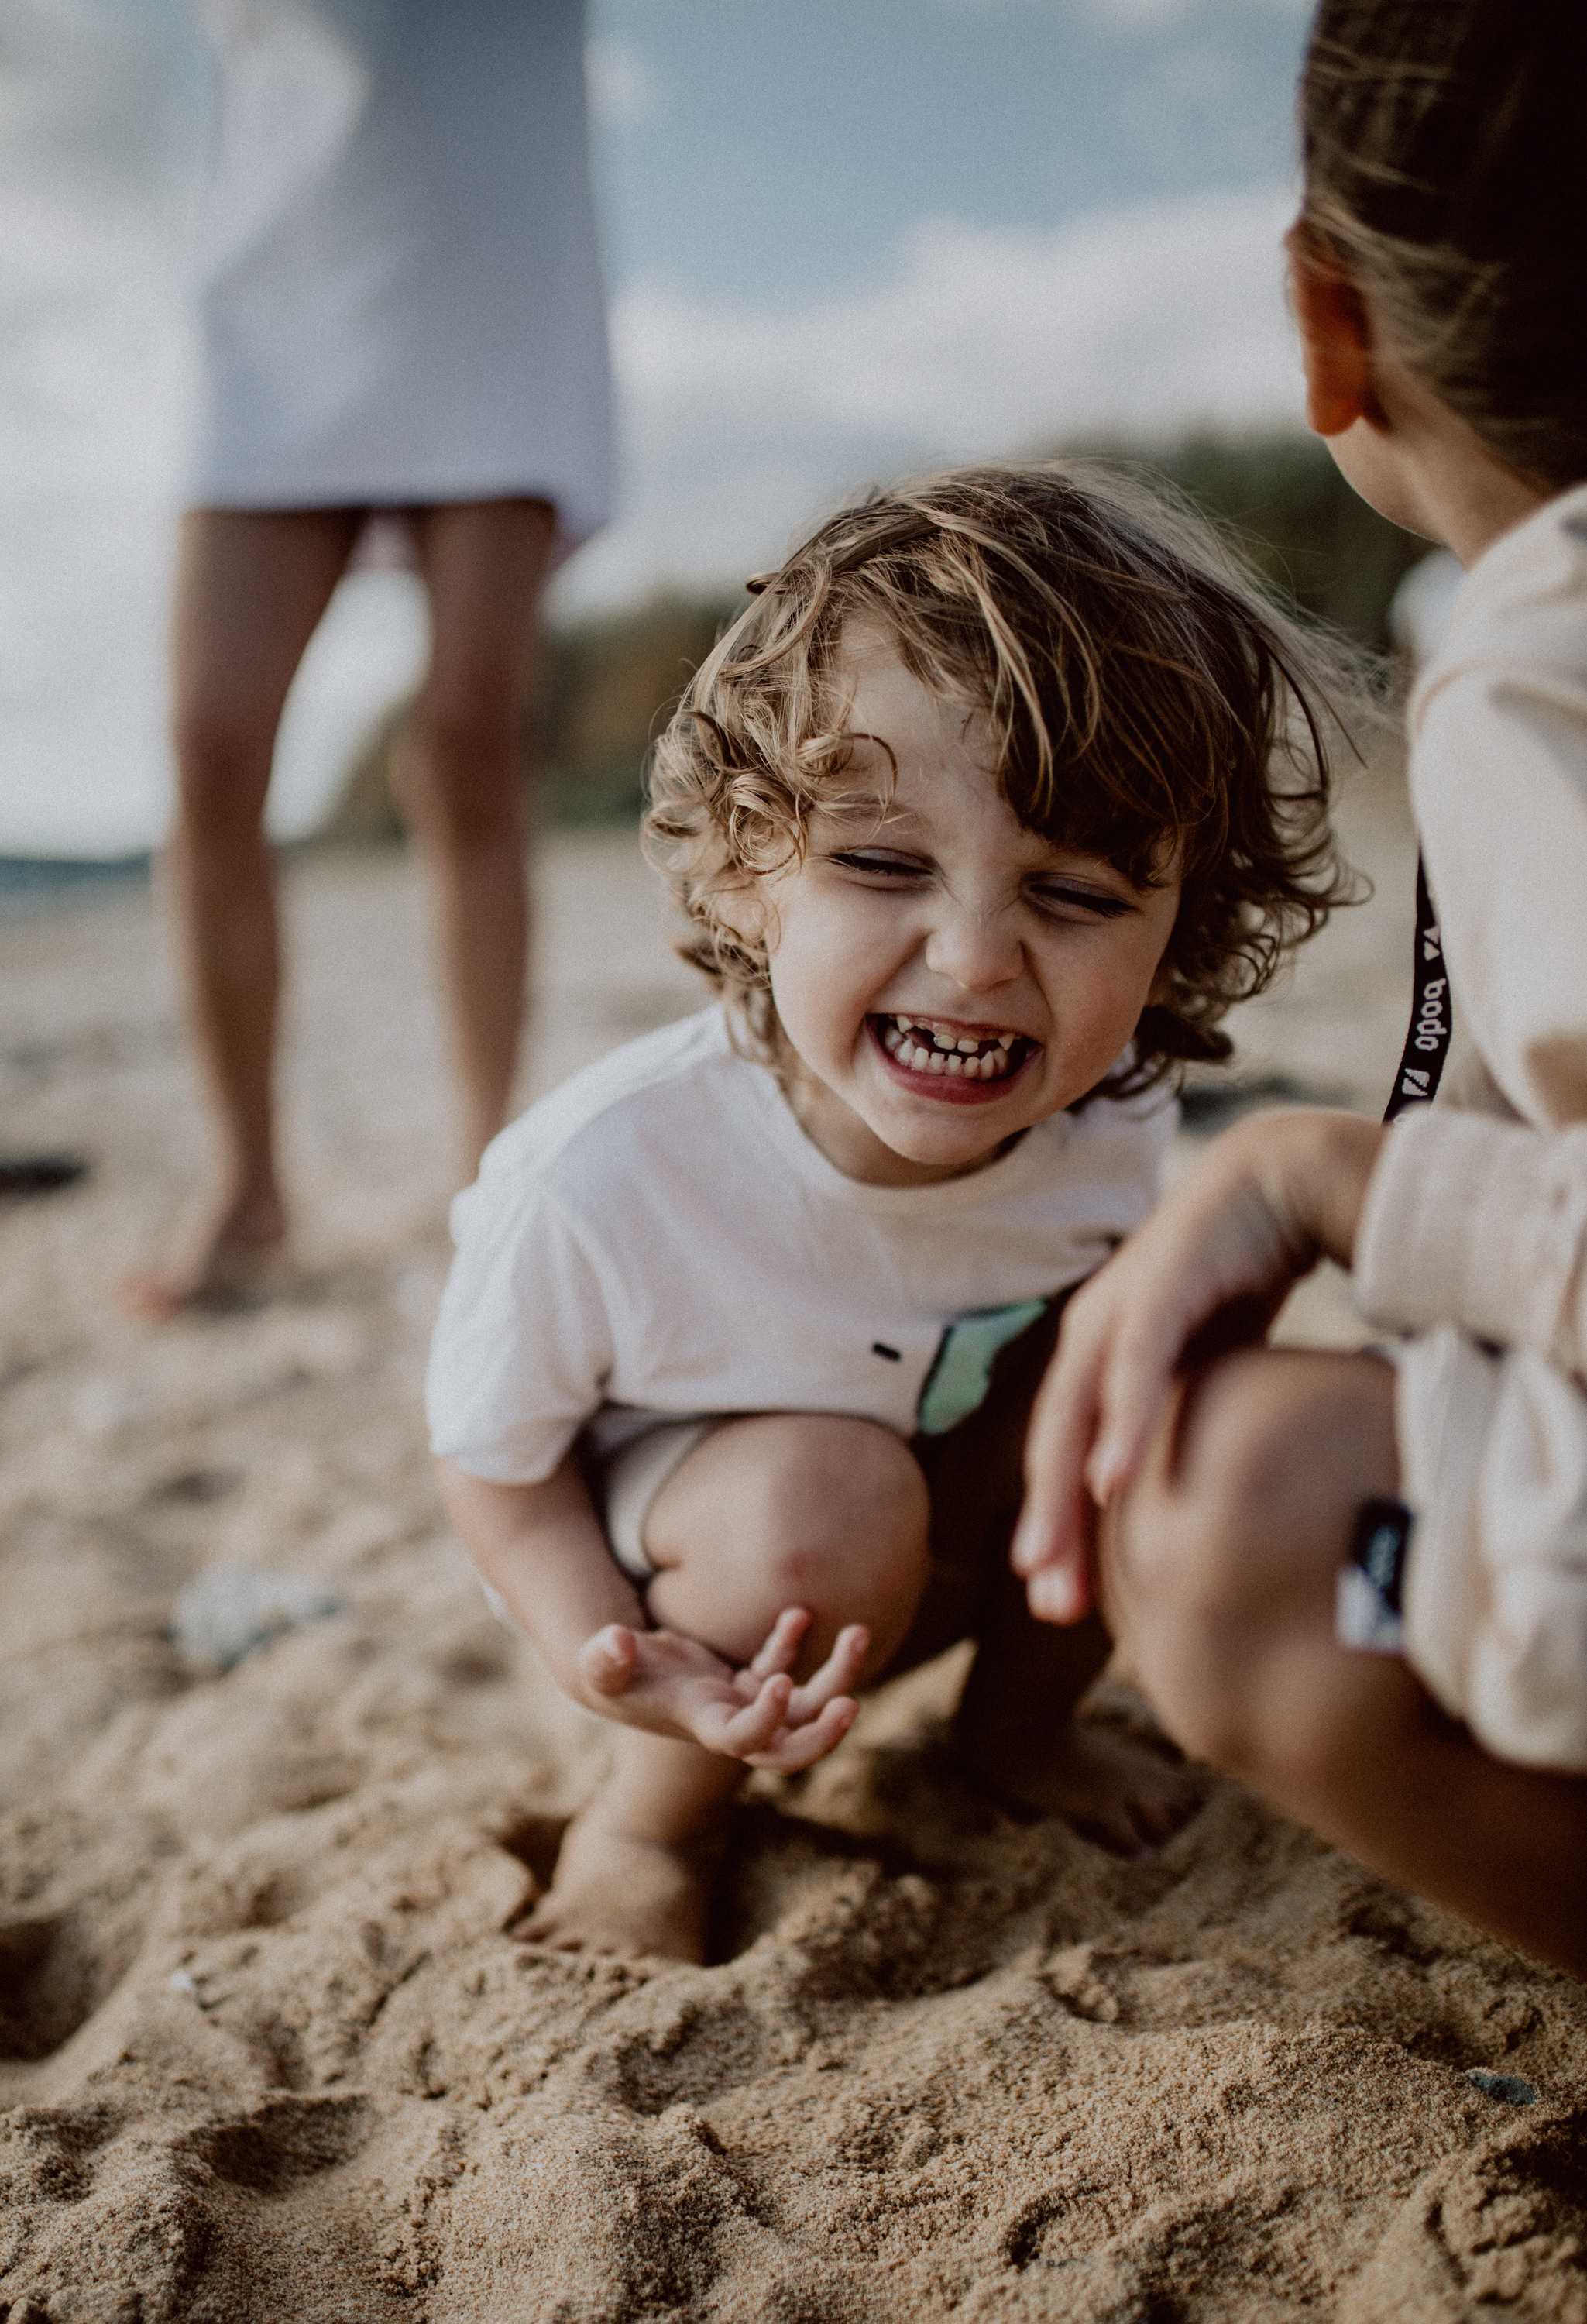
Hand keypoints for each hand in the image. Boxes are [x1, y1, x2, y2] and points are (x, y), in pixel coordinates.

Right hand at [576, 1607, 869, 1770]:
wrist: (618, 1673)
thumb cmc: (610, 1671)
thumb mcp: (601, 1665)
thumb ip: (604, 1657)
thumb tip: (614, 1642)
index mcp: (704, 1724)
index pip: (744, 1740)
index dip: (766, 1720)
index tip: (782, 1683)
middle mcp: (731, 1722)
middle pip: (788, 1749)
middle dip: (823, 1735)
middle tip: (852, 1705)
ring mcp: (742, 1703)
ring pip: (804, 1706)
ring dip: (835, 1676)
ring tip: (859, 1633)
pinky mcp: (744, 1682)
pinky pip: (782, 1667)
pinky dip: (793, 1644)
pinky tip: (800, 1614)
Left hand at [1011, 1108, 1383, 1623]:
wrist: (1278, 1184)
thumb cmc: (1240, 1280)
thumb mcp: (1207, 1368)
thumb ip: (1185, 1420)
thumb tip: (1189, 1498)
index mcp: (1096, 1359)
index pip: (1064, 1455)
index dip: (1059, 1525)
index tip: (1059, 1601)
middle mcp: (1091, 1337)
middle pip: (1054, 1445)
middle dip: (1049, 1526)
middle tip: (1047, 1602)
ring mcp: (1118, 1310)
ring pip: (1078, 1414)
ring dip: (1064, 1489)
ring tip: (1054, 1561)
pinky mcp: (1159, 1287)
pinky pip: (1133, 1366)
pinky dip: (1121, 1422)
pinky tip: (1111, 1476)